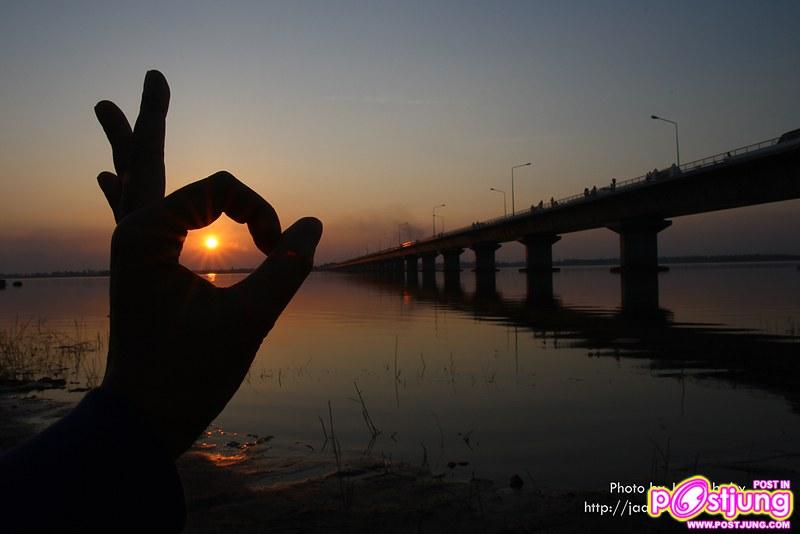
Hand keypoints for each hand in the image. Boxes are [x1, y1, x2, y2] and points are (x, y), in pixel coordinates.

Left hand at [94, 72, 322, 457]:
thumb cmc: (189, 375)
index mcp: (147, 234)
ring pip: (134, 182)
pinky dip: (125, 188)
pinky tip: (106, 175)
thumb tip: (314, 225)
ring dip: (132, 145)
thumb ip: (286, 272)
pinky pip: (133, 213)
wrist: (146, 419)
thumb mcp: (246, 323)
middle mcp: (132, 232)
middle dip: (150, 117)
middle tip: (154, 74)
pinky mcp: (140, 267)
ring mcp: (132, 249)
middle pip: (146, 159)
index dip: (257, 209)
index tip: (276, 246)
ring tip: (109, 109)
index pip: (218, 187)